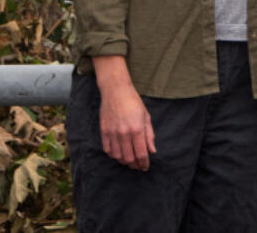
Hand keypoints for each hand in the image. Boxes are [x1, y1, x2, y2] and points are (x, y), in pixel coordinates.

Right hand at [93, 55, 155, 170]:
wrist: (116, 91)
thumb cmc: (133, 102)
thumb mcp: (146, 116)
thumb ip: (149, 135)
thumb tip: (152, 151)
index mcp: (137, 129)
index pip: (141, 153)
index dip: (144, 163)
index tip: (145, 167)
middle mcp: (124, 133)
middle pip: (129, 158)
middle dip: (135, 165)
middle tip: (138, 166)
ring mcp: (113, 133)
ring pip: (118, 156)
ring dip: (124, 161)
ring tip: (129, 161)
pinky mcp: (104, 131)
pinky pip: (108, 150)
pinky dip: (113, 155)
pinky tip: (119, 154)